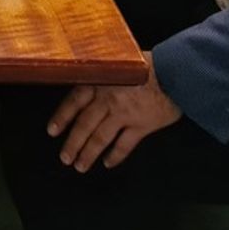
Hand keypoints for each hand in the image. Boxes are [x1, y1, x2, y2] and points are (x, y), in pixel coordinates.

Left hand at [47, 53, 179, 171]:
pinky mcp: (142, 126)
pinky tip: (108, 163)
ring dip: (89, 153)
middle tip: (64, 157)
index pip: (74, 101)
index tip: (52, 132)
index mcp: (101, 82)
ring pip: (100, 137)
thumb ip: (104, 75)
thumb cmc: (149, 66)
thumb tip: (88, 81)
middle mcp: (108, 99)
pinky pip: (124, 145)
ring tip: (80, 166)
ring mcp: (124, 114)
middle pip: (84, 124)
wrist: (176, 72)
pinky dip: (115, 156)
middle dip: (73, 143)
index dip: (61, 117)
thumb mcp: (120, 63)